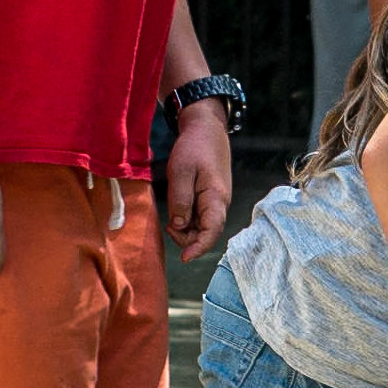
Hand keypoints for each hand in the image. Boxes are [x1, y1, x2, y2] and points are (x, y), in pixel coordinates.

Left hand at [165, 102, 233, 260]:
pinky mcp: (210, 197)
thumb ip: (180, 200)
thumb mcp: (181, 172)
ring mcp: (216, 200)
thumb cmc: (194, 147)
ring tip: (171, 215)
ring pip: (202, 226)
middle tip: (168, 225)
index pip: (211, 231)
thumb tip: (178, 225)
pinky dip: (188, 219)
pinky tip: (178, 209)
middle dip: (186, 237)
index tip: (184, 258)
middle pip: (206, 233)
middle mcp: (219, 203)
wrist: (206, 128)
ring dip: (186, 228)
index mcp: (216, 198)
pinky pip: (200, 216)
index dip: (198, 248)